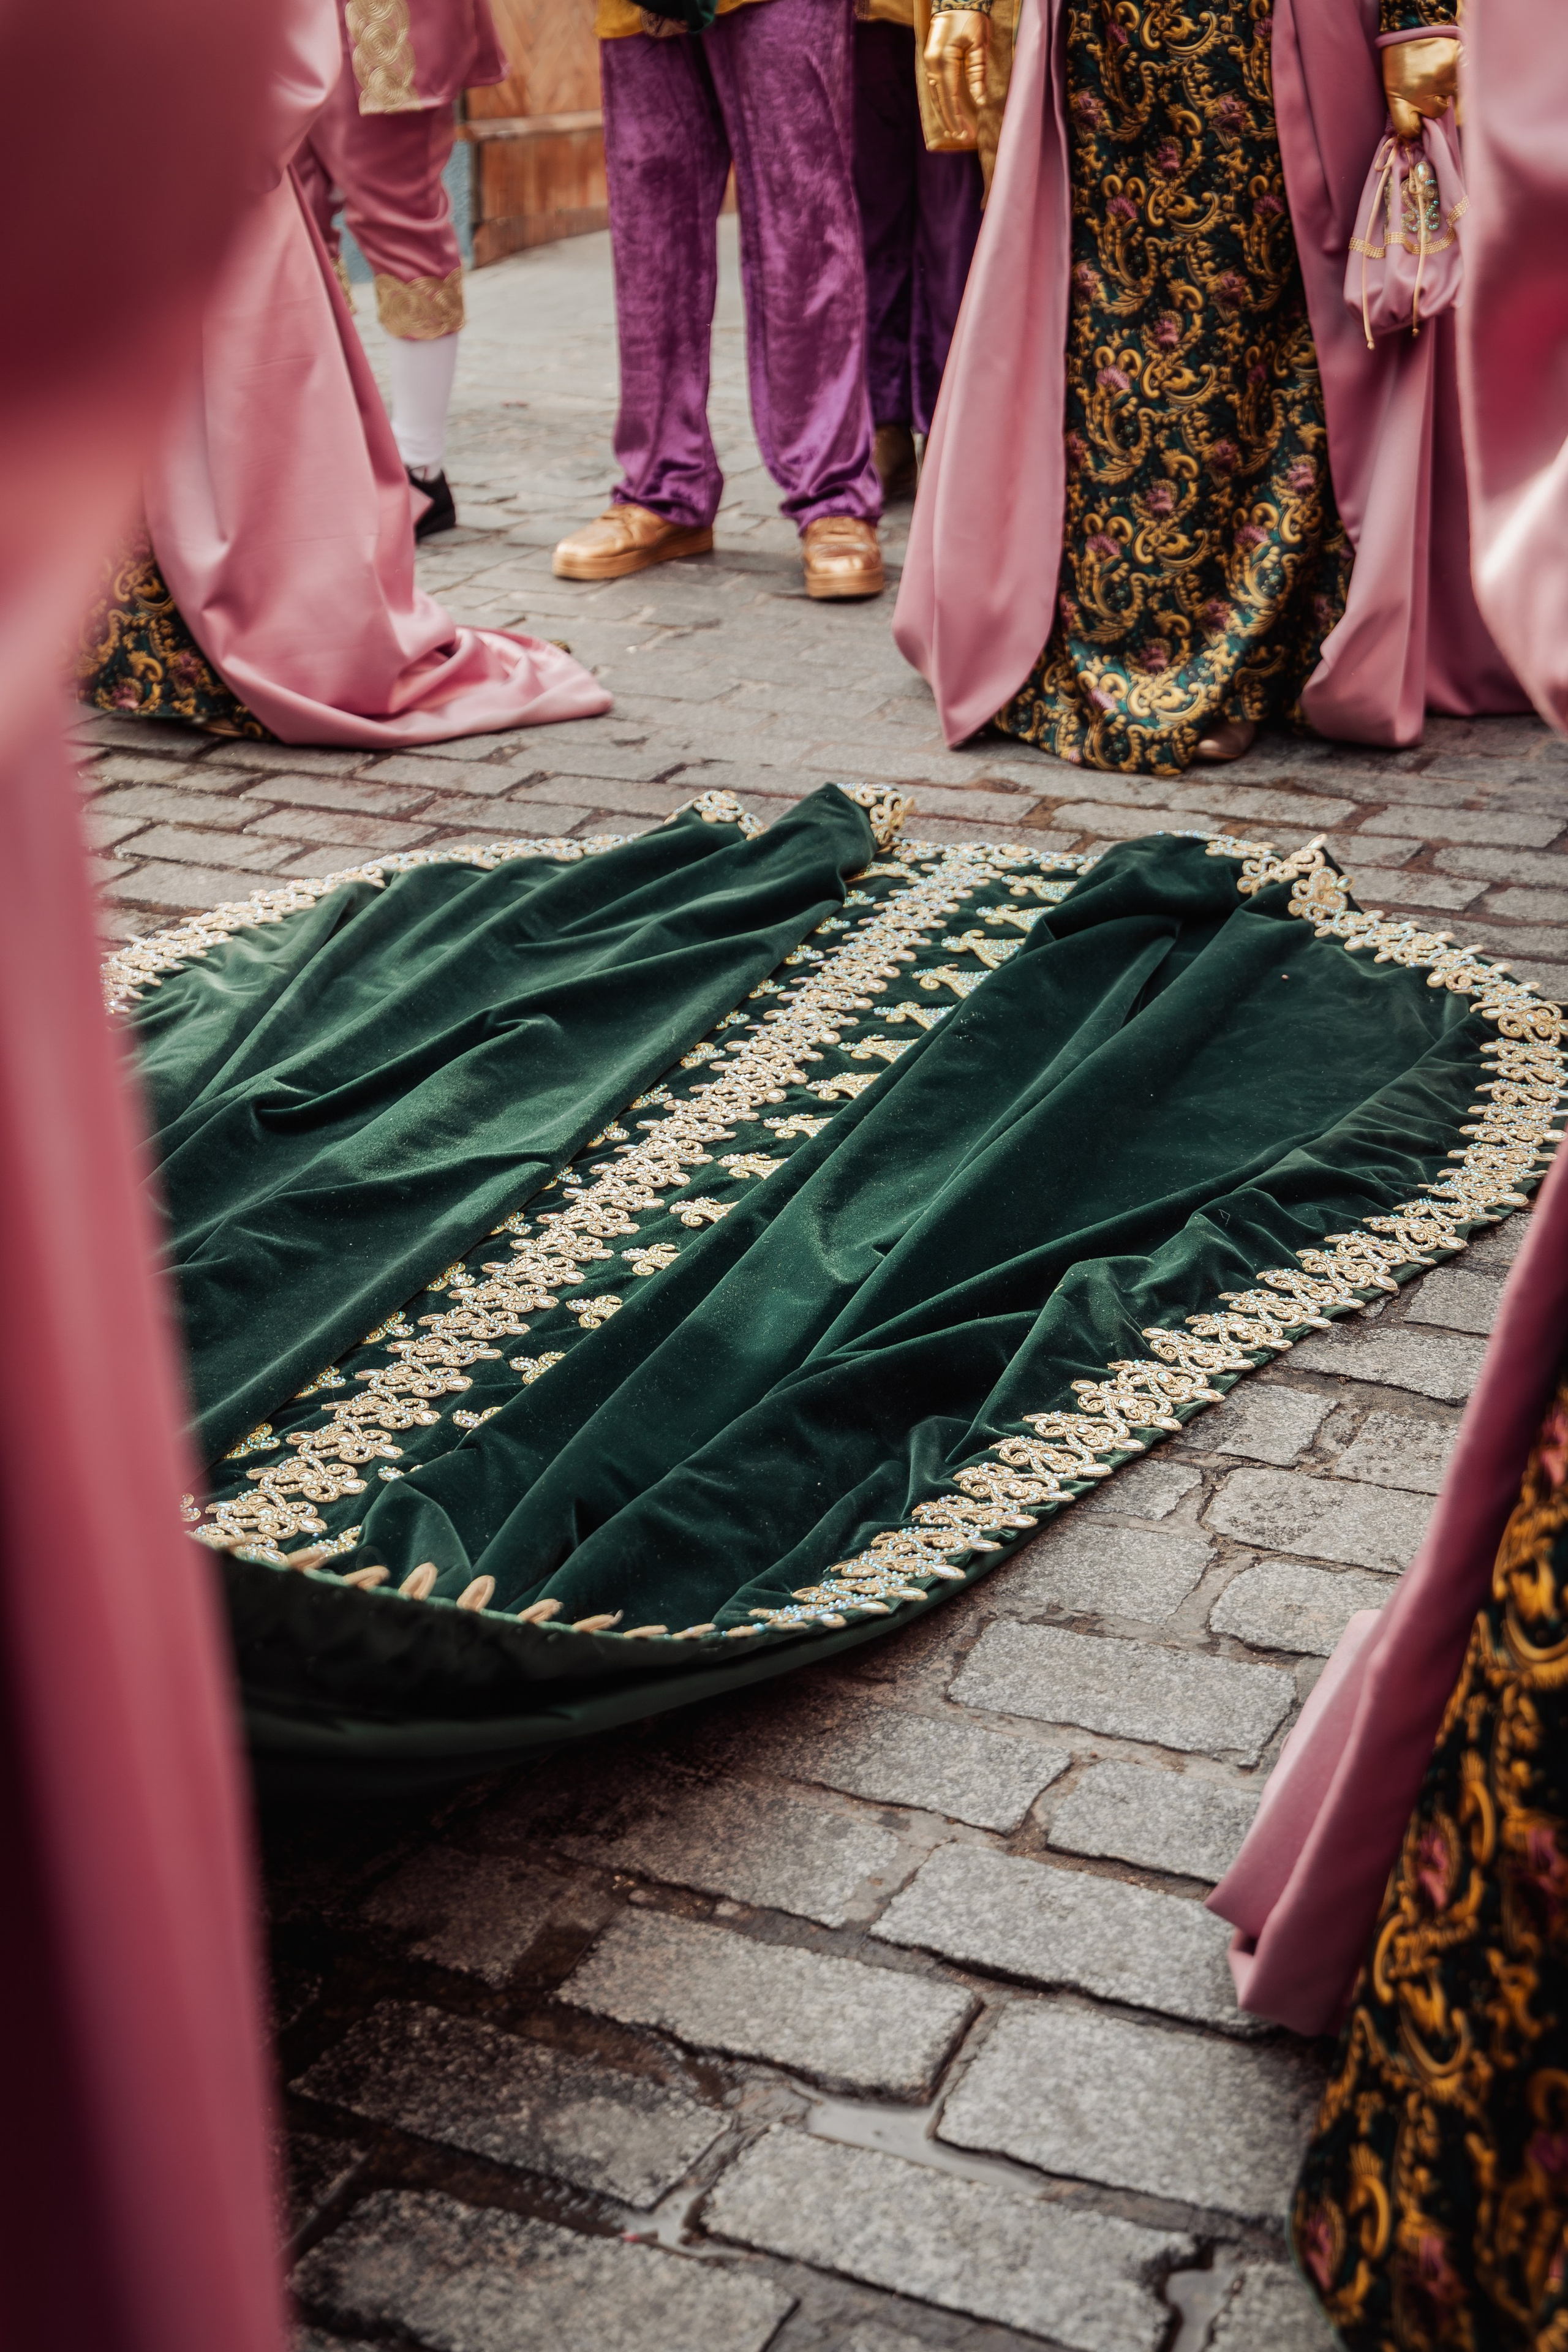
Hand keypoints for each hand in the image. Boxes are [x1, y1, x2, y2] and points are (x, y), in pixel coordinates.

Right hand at [924, 9, 990, 148]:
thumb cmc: (971, 18)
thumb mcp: (979, 45)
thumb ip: (978, 74)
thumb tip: (980, 101)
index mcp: (943, 61)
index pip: (950, 97)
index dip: (957, 117)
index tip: (965, 134)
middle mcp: (931, 64)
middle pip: (940, 100)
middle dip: (950, 120)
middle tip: (960, 137)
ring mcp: (928, 62)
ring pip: (934, 95)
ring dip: (943, 113)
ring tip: (952, 130)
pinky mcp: (930, 60)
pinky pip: (933, 86)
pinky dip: (939, 101)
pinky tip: (944, 111)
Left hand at [1382, 34, 1459, 141]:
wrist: (1412, 25)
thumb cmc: (1401, 60)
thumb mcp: (1392, 88)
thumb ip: (1404, 111)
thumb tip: (1420, 130)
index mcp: (1399, 99)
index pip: (1409, 129)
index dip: (1414, 127)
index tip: (1417, 122)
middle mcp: (1420, 92)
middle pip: (1436, 113)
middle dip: (1434, 104)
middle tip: (1428, 86)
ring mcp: (1440, 78)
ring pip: (1452, 97)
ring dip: (1447, 89)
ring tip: (1437, 74)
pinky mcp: (1456, 64)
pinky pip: (1464, 81)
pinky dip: (1458, 77)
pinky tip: (1449, 69)